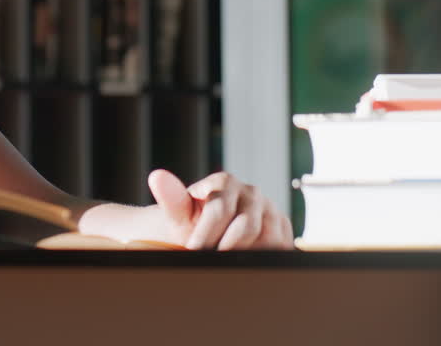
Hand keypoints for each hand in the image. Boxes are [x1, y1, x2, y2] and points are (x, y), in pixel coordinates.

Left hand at [148, 169, 292, 249]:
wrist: (203, 231)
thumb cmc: (188, 223)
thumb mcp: (177, 213)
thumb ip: (170, 198)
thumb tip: (157, 177)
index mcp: (225, 182)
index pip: (219, 211)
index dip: (206, 237)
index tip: (193, 252)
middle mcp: (250, 191)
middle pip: (247, 227)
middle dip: (226, 249)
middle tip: (211, 262)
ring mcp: (270, 207)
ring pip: (269, 238)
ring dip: (247, 255)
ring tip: (227, 262)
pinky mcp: (282, 225)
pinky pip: (283, 245)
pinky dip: (266, 257)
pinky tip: (246, 261)